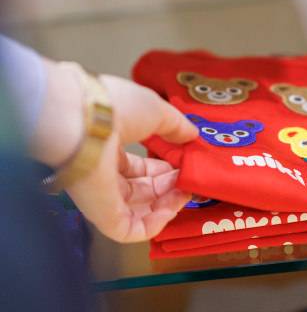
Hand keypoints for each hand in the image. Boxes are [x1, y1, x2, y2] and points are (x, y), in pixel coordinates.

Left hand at [30, 60, 198, 241]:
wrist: (84, 118)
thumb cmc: (114, 107)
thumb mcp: (156, 110)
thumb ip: (176, 126)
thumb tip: (191, 135)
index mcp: (110, 148)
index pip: (140, 169)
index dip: (165, 169)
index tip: (185, 164)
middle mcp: (104, 173)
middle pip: (144, 190)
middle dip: (171, 186)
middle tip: (189, 179)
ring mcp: (102, 195)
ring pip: (140, 211)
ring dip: (168, 205)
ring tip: (185, 192)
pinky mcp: (102, 215)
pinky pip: (131, 230)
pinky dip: (155, 225)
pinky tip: (171, 209)